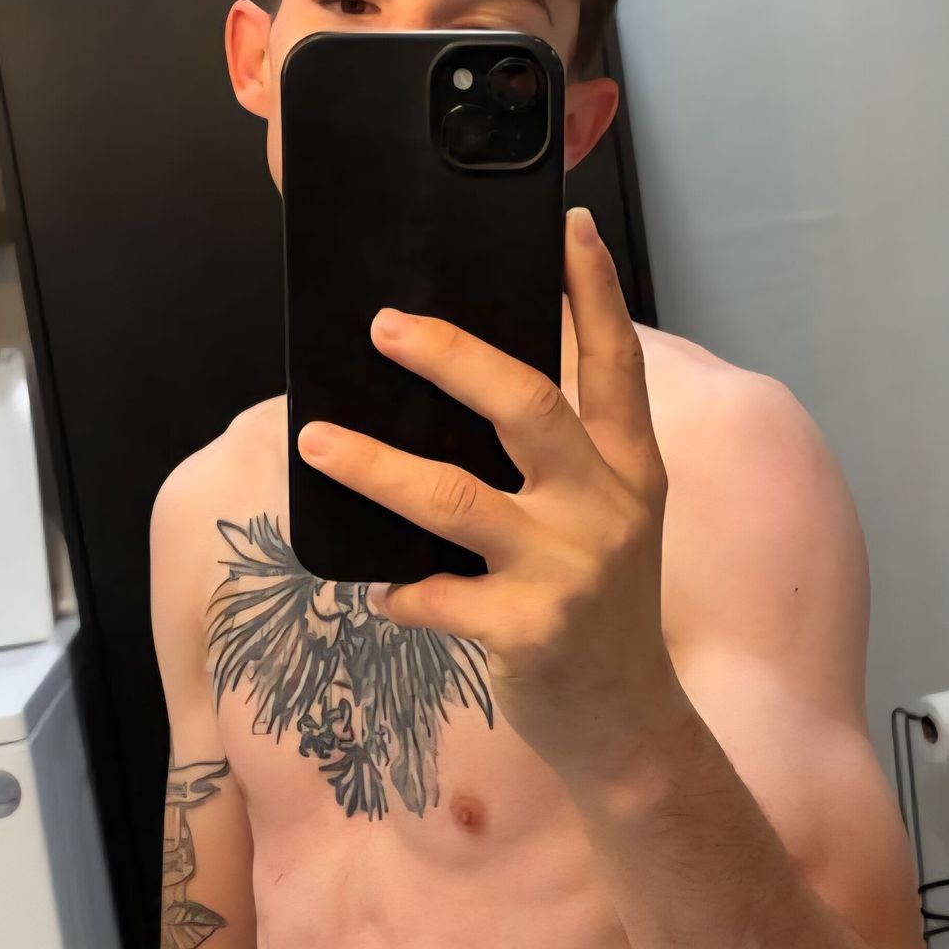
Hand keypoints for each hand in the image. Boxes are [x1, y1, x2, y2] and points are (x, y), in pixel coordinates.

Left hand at [295, 207, 683, 779]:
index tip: (568, 226)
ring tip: (315, 441)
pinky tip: (378, 591)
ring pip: (454, 499)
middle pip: (528, 406)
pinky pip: (432, 595)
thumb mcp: (611, 522)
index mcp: (633, 471)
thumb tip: (467, 390)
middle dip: (452, 357)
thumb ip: (565, 462)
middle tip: (385, 327)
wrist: (628, 722)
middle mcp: (607, 509)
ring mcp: (568, 570)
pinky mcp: (526, 631)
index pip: (617, 363)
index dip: (595, 292)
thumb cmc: (601, 608)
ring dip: (375, 467)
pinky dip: (396, 591)